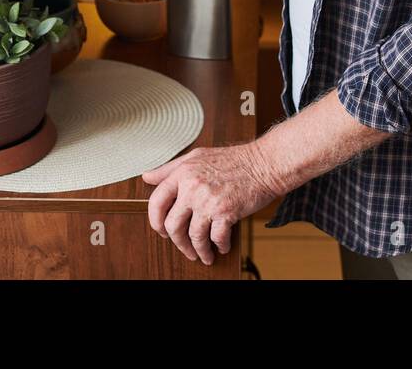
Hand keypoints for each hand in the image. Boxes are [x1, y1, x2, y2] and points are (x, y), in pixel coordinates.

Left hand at [143, 144, 282, 264]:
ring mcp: (208, 201)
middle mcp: (192, 187)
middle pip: (172, 225)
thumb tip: (147, 177)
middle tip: (184, 248)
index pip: (156, 202)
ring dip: (199, 250)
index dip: (155, 221)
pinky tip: (222, 246)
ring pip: (193, 236)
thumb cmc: (233, 159)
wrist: (264, 163)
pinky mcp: (226, 212)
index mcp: (183, 173)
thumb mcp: (197, 156)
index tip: (162, 230)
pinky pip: (216, 238)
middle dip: (178, 242)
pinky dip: (219, 245)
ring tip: (205, 254)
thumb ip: (170, 168)